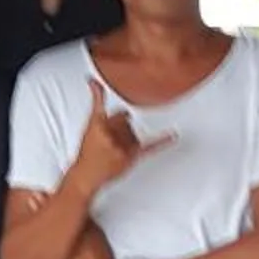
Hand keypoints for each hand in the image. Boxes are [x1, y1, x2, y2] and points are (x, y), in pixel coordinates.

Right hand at [67, 79, 172, 193]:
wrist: (85, 175)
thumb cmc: (87, 153)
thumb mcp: (88, 128)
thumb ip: (98, 110)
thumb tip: (100, 88)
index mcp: (97, 125)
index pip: (106, 106)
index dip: (103, 97)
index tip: (97, 82)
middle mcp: (110, 134)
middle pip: (125, 119)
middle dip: (120, 127)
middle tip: (109, 138)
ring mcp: (121, 146)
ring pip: (134, 132)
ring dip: (128, 138)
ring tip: (115, 148)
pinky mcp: (131, 157)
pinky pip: (151, 147)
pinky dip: (163, 141)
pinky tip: (172, 136)